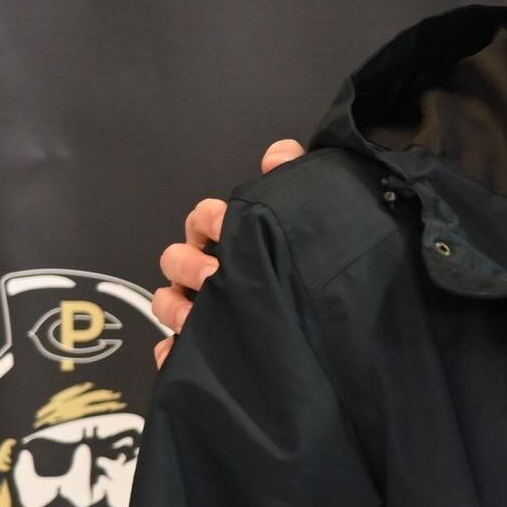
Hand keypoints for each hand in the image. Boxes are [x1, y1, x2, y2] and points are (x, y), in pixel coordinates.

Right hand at [151, 139, 306, 365]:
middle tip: (215, 273)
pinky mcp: (204, 344)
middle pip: (175, 259)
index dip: (208, 219)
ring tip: (197, 317)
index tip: (225, 224)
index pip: (202, 219)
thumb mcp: (305, 213)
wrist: (339, 324)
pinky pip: (173, 351)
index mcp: (230, 237)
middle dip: (190, 264)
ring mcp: (205, 308)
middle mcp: (211, 271)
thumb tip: (278, 153)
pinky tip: (177, 352)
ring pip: (167, 302)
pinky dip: (169, 352)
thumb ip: (292, 176)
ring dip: (175, 307)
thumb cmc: (308, 257)